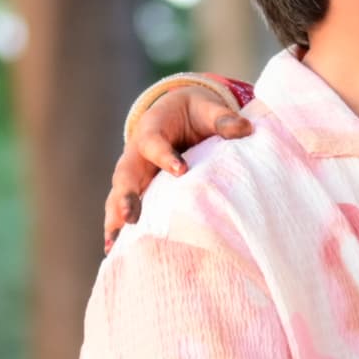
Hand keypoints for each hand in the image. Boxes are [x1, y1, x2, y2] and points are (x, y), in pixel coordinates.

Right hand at [102, 80, 253, 243]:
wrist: (176, 113)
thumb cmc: (194, 113)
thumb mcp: (208, 110)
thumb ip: (222, 120)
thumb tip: (244, 129)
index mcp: (152, 129)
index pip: (154, 143)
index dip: (165, 156)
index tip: (182, 170)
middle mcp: (136, 152)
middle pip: (126, 173)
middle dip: (126, 195)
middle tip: (131, 216)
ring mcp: (134, 172)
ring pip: (117, 194)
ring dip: (115, 217)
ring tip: (114, 242)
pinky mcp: (136, 188)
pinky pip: (121, 206)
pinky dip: (116, 226)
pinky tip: (114, 248)